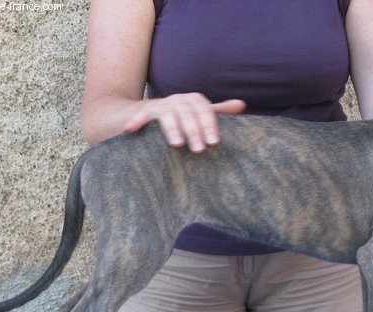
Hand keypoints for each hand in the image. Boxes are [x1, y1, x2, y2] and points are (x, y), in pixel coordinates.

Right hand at [124, 93, 245, 152]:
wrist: (151, 112)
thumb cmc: (183, 118)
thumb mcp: (200, 114)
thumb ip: (218, 112)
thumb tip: (241, 104)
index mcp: (194, 101)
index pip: (205, 110)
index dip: (209, 125)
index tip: (214, 143)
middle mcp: (178, 99)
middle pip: (188, 112)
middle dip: (194, 131)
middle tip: (199, 150)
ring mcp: (162, 104)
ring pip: (169, 113)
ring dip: (173, 128)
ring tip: (177, 145)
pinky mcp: (146, 111)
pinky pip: (143, 116)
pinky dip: (138, 122)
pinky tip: (132, 130)